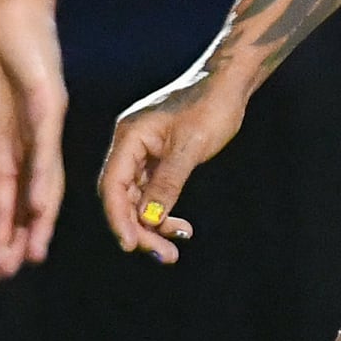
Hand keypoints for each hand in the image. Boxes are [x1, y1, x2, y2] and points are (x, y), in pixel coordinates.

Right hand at [0, 1, 68, 283]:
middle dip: (19, 239)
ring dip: (38, 219)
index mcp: (2, 149)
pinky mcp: (50, 107)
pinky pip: (48, 148)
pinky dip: (43, 177)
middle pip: (27, 204)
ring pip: (45, 184)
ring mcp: (41, 129)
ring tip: (32, 252)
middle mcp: (27, 147)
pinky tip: (39, 203)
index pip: (2, 203)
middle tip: (9, 273)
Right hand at [96, 56, 255, 264]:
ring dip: (153, 226)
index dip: (118, 218)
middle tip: (164, 255)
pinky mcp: (158, 159)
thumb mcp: (190, 147)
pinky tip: (180, 228)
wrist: (229, 84)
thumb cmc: (210, 107)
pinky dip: (163, 212)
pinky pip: (152, 193)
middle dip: (140, 229)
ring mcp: (143, 152)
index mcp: (129, 136)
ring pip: (137, 199)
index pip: (112, 185)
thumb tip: (149, 219)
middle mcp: (130, 145)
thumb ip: (168, 183)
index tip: (131, 245)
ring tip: (174, 249)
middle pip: (122, 197)